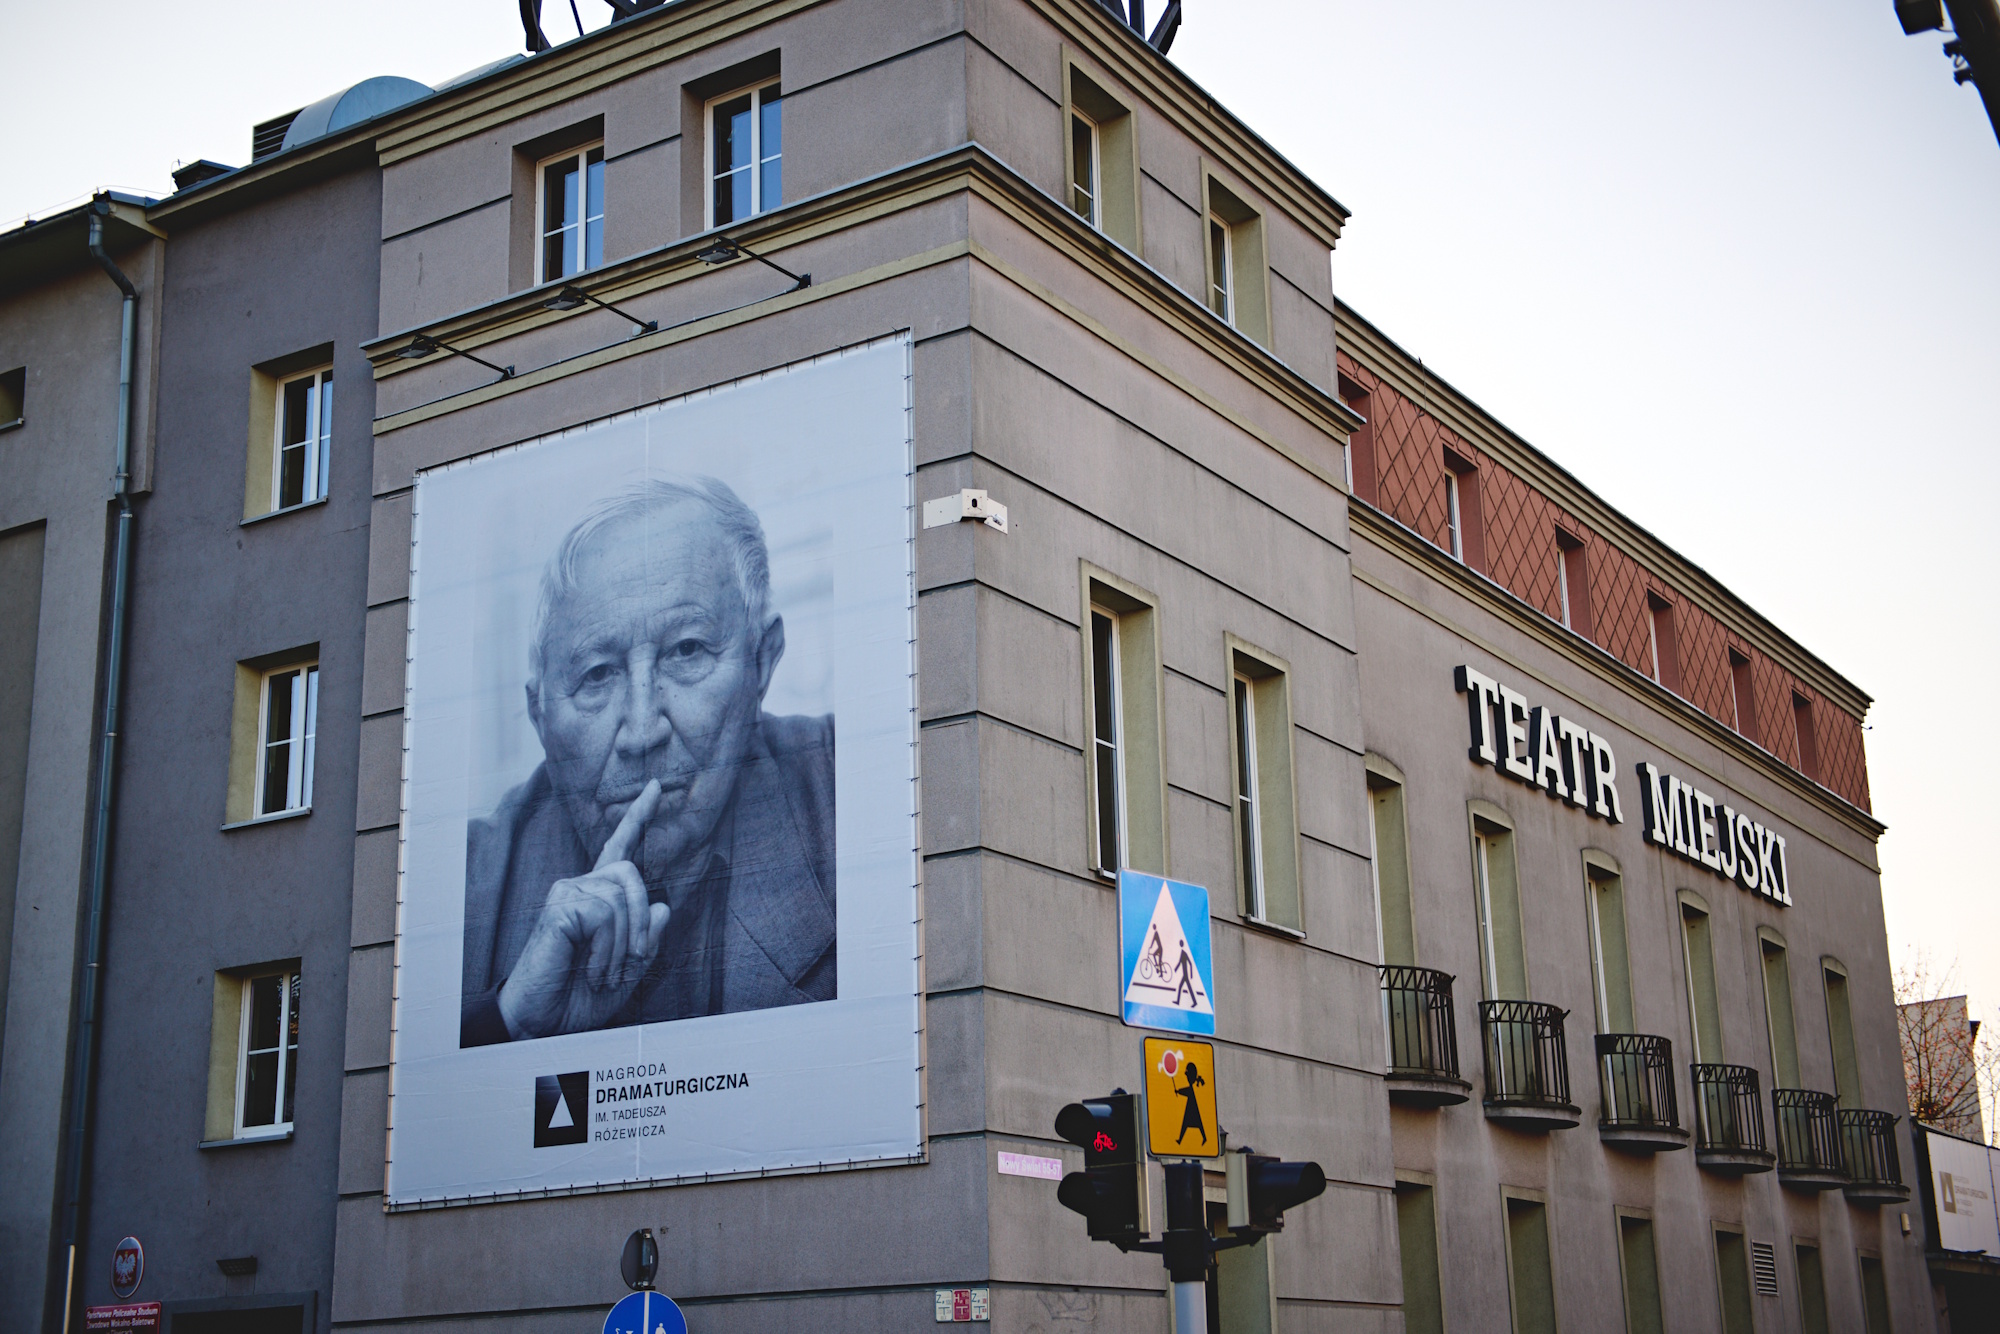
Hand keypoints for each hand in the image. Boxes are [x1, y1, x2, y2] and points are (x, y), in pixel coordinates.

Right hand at [497, 779, 669, 1039]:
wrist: (544, 1024)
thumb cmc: (579, 998)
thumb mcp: (626, 970)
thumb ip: (646, 940)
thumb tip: (662, 905)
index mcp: (598, 899)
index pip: (620, 849)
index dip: (637, 818)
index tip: (654, 788)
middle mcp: (580, 888)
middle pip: (630, 873)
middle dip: (640, 921)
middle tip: (630, 962)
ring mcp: (567, 895)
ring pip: (621, 896)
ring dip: (624, 944)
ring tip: (603, 973)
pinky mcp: (559, 908)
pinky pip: (605, 914)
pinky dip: (609, 948)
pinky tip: (592, 968)